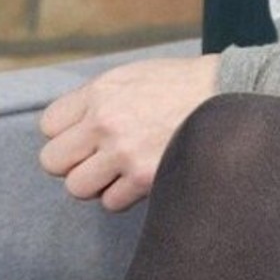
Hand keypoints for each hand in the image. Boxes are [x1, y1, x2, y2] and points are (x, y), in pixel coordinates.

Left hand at [39, 55, 219, 211]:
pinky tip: (141, 178)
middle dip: (72, 163)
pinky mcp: (144, 177)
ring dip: (96, 183)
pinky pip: (111, 202)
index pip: (49, 126)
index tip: (84, 137)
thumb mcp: (133, 76)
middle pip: (53, 161)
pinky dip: (123, 195)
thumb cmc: (183, 87)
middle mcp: (105, 122)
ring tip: (119, 171)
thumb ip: (98, 100)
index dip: (66, 135)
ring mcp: (124, 152)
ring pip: (77, 188)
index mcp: (100, 92)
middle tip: (97, 159)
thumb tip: (71, 129)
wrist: (230, 96)